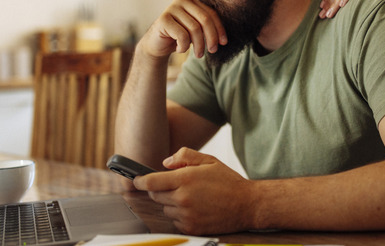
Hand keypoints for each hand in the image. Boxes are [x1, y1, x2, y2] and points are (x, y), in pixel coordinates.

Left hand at [133, 148, 255, 234]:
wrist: (248, 205)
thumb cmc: (228, 182)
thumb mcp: (209, 160)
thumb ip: (184, 156)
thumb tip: (165, 163)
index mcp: (185, 179)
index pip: (151, 182)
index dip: (140, 181)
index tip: (136, 180)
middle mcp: (183, 198)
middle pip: (155, 196)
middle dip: (159, 190)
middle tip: (174, 185)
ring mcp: (186, 215)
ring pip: (165, 209)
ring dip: (171, 203)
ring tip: (191, 197)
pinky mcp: (191, 228)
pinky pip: (175, 221)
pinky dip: (180, 215)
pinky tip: (195, 208)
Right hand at [141, 0, 227, 59]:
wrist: (157, 44)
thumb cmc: (180, 37)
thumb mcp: (196, 30)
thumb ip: (207, 27)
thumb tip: (223, 38)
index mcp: (193, 0)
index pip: (211, 13)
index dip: (219, 29)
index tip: (223, 43)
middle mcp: (182, 0)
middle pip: (205, 19)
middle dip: (211, 37)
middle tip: (212, 50)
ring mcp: (171, 8)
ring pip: (194, 28)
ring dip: (199, 45)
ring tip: (199, 54)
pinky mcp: (163, 19)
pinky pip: (181, 35)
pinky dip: (184, 46)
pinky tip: (180, 50)